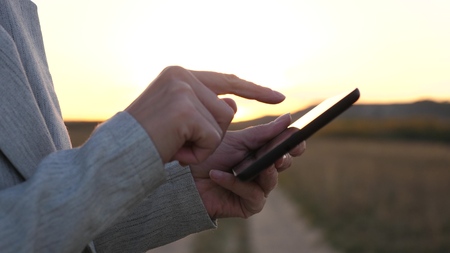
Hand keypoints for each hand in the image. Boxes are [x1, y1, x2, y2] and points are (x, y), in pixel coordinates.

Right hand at [126, 66, 284, 164]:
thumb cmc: (145, 139)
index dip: (253, 90)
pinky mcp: (185, 110)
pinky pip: (212, 138)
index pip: (226, 80)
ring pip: (221, 124)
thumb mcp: (176, 118)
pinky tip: (176, 151)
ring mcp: (183, 90)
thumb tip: (233, 106)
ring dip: (203, 144)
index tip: (278, 97)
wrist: (118, 155)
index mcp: (179, 75)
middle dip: (210, 134)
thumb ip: (204, 107)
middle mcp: (182, 76)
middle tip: (179, 142)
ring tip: (175, 146)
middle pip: (226, 110)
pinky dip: (198, 152)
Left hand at [190, 114, 305, 218]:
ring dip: (258, 170)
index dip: (293, 142)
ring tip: (244, 164)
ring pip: (271, 179)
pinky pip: (254, 195)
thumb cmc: (208, 157)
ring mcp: (257, 189)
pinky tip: (218, 175)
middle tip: (277, 152)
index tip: (296, 135)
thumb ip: (262, 133)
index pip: (285, 146)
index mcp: (262, 151)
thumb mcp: (236, 141)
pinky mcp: (248, 206)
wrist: (183, 179)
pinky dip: (236, 184)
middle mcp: (263, 170)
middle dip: (280, 155)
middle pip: (283, 162)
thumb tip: (289, 118)